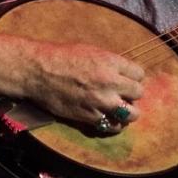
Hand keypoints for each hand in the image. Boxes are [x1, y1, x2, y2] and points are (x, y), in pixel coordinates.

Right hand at [22, 41, 144, 129]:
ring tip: (120, 109)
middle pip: (138, 93)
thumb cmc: (62, 57)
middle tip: (123, 94)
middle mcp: (110, 83)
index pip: (139, 74)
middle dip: (132, 94)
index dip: (134, 77)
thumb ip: (111, 63)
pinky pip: (113, 126)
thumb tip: (124, 74)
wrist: (38, 71)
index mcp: (111, 63)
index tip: (127, 79)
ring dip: (128, 112)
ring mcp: (101, 101)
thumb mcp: (91, 51)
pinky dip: (114, 124)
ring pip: (131, 114)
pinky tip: (109, 119)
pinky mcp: (90, 116)